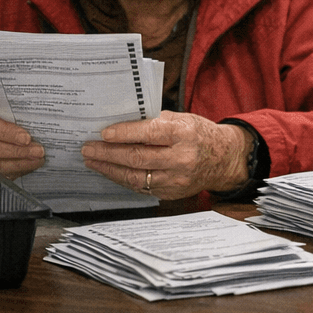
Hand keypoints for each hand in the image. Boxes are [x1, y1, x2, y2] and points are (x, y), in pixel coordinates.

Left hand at [81, 111, 251, 199]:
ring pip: (136, 177)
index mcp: (185, 134)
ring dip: (110, 169)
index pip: (150, 133)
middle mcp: (182, 158)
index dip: (124, 134)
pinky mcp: (171, 193)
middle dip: (108, 153)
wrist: (224, 159)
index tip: (104, 133)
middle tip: (88, 148)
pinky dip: (123, 179)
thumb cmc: (200, 134)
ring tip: (93, 161)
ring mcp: (177, 179)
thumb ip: (155, 122)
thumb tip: (121, 124)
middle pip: (138, 158)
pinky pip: (141, 188)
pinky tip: (111, 171)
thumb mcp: (184, 119)